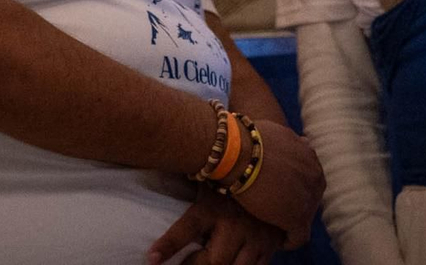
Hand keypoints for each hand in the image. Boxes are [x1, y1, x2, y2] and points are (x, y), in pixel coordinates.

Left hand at [146, 185, 286, 264]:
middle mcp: (234, 224)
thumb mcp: (209, 179)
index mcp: (213, 207)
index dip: (169, 244)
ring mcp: (255, 237)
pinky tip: (232, 263)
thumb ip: (191, 186)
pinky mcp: (270, 245)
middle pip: (214, 261)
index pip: (187, 228)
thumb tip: (166, 170)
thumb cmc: (231, 177)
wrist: (272, 173)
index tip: (152, 258)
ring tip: (206, 263)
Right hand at [223, 119, 323, 248]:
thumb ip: (294, 143)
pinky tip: (280, 241)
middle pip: (310, 197)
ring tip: (278, 225)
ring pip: (305, 217)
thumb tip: (302, 141)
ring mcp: (309, 198)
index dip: (295, 186)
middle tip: (278, 208)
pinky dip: (290, 240)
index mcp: (311, 158)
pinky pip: (299, 237)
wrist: (238, 153)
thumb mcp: (280, 134)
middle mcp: (315, 177)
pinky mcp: (298, 218)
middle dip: (296, 202)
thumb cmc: (249, 141)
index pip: (309, 178)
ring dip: (292, 220)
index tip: (282, 191)